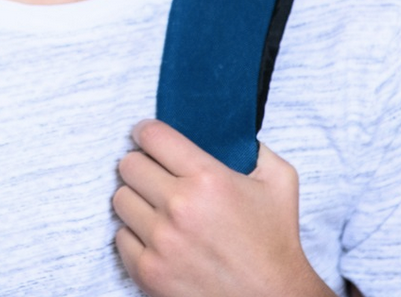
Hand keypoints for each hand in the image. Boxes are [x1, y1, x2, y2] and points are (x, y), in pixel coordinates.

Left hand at [113, 119, 331, 296]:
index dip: (147, 132)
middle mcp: (179, 207)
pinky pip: (120, 237)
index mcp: (208, 179)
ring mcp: (160, 241)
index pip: (151, 136)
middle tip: (155, 174)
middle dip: (141, 165)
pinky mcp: (148, 271)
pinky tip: (158, 238)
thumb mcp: (280, 182)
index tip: (149, 138)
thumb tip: (227, 130)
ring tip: (158, 208)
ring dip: (137, 200)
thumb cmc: (275, 242)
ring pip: (120, 199)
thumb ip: (253, 148)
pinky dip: (135, 235)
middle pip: (128, 165)